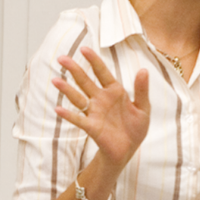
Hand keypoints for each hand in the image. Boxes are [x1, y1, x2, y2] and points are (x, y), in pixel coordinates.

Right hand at [52, 47, 150, 167]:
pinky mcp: (92, 127)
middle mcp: (101, 99)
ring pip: (78, 98)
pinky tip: (58, 109)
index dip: (93, 61)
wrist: (129, 150)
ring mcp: (94, 113)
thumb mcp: (143, 108)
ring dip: (66, 90)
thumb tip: (143, 70)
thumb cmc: (135, 128)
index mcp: (114, 92)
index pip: (102, 72)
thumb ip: (142, 90)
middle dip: (74, 69)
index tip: (84, 49)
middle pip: (85, 81)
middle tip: (61, 58)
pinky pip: (78, 119)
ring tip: (55, 80)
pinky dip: (68, 115)